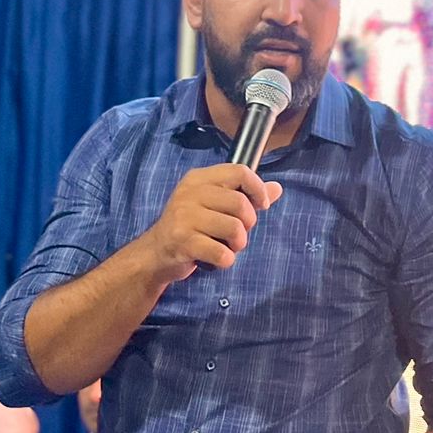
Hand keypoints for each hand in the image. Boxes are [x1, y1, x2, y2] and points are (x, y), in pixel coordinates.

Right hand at [144, 164, 282, 282]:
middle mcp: (190, 193)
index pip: (239, 171)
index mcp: (199, 179)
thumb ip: (245, 195)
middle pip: (240, 203)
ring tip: (226, 246)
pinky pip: (222, 254)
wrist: (155, 253)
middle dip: (247, 224)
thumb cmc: (190, 227)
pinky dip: (225, 261)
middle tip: (237, 233)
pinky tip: (215, 259)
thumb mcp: (214, 205)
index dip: (258, 189)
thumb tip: (277, 188)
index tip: (262, 204)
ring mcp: (184, 217)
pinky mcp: (183, 242)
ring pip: (234, 229)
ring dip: (238, 244)